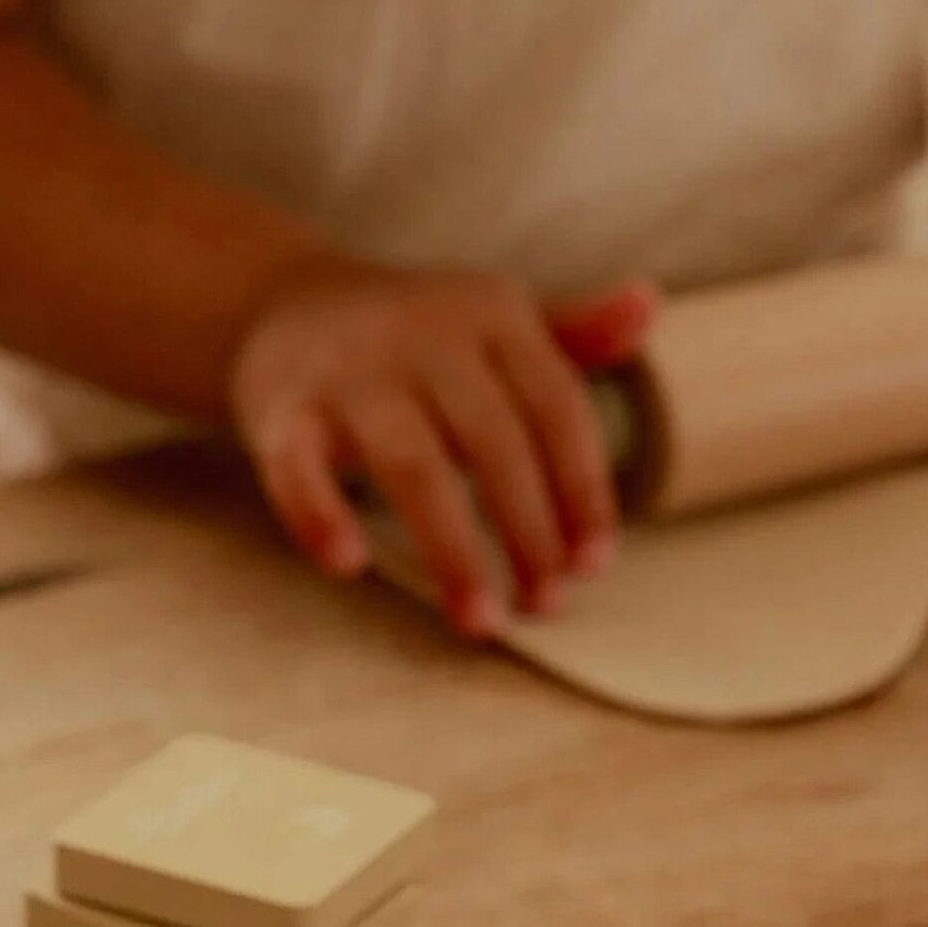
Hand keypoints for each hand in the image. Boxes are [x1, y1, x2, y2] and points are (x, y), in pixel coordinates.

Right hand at [230, 259, 655, 639]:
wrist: (281, 306)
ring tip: (480, 620)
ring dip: (452, 550)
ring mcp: (349, 371)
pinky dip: (320, 513)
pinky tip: (351, 562)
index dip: (583, 491)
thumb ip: (574, 336)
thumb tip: (646, 308)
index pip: (557, 408)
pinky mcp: (283, 408)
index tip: (594, 564)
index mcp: (491, 315)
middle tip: (546, 605)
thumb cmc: (418, 342)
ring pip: (413, 465)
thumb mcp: (497, 327)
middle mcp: (423, 334)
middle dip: (529, 532)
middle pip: (494, 442)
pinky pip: (299, 467)